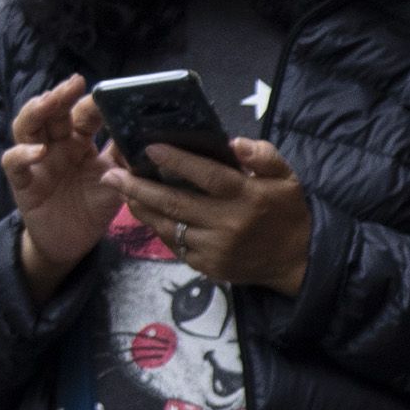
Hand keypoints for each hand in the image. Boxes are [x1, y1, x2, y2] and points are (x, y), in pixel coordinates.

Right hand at [3, 78, 113, 294]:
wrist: (72, 243)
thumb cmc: (93, 207)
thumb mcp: (116, 183)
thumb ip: (127, 162)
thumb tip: (152, 138)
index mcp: (80, 142)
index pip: (84, 115)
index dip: (93, 103)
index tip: (107, 93)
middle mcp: (56, 145)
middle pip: (54, 113)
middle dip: (62, 95)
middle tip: (74, 82)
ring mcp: (36, 161)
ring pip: (28, 127)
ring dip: (37, 112)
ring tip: (49, 102)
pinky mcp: (22, 182)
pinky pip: (14, 163)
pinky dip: (22, 153)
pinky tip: (38, 151)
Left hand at [113, 136, 314, 292]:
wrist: (297, 260)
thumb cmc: (287, 211)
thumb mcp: (286, 176)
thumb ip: (262, 155)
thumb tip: (233, 142)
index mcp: (247, 197)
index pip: (208, 176)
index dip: (177, 161)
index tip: (150, 148)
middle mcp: (228, 224)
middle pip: (175, 203)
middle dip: (138, 187)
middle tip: (112, 173)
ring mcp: (215, 248)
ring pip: (168, 226)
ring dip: (141, 208)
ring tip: (120, 190)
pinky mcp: (208, 266)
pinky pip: (175, 245)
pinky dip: (158, 228)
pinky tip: (146, 213)